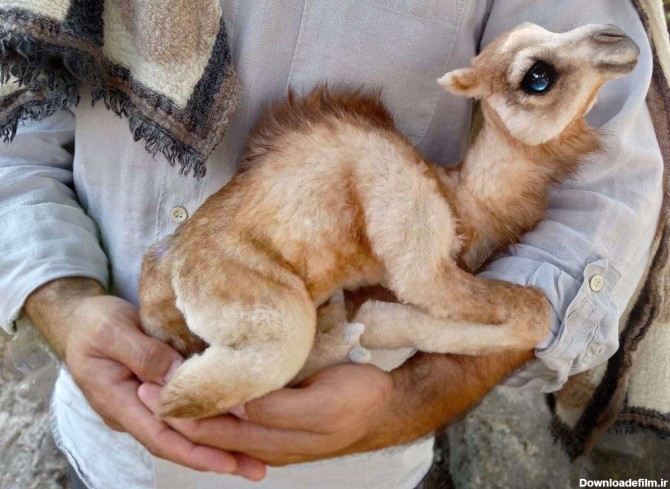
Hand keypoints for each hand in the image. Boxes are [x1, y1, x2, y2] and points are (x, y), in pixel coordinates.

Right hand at [25, 279, 265, 479]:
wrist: (79, 319)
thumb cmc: (93, 323)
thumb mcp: (111, 331)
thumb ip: (143, 353)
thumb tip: (177, 374)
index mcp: (118, 401)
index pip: (161, 436)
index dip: (195, 453)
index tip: (229, 463)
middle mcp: (133, 411)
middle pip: (179, 443)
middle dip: (218, 458)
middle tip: (258, 470)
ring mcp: (145, 405)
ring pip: (185, 432)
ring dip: (220, 444)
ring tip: (258, 458)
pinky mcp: (157, 394)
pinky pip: (186, 414)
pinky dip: (213, 421)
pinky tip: (240, 425)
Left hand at [138, 363, 397, 465]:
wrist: (383, 407)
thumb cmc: (355, 401)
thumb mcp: (318, 404)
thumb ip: (274, 409)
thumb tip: (233, 403)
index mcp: (266, 439)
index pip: (207, 427)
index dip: (176, 409)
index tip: (148, 385)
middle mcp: (260, 439)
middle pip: (205, 427)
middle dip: (173, 408)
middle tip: (142, 382)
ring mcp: (268, 431)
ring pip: (217, 420)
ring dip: (189, 404)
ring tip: (162, 382)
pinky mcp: (276, 417)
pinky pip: (234, 412)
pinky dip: (212, 400)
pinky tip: (204, 385)